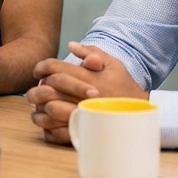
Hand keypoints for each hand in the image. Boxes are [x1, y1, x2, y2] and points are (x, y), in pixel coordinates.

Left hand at [27, 42, 146, 144]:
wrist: (140, 113)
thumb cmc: (125, 86)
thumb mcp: (113, 64)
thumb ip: (91, 52)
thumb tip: (71, 45)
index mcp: (87, 77)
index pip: (54, 68)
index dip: (41, 67)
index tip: (38, 72)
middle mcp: (82, 95)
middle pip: (47, 89)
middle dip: (38, 87)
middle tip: (36, 89)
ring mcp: (82, 114)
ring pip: (48, 110)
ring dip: (39, 108)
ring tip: (39, 106)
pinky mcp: (83, 131)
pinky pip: (56, 131)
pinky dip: (47, 127)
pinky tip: (48, 122)